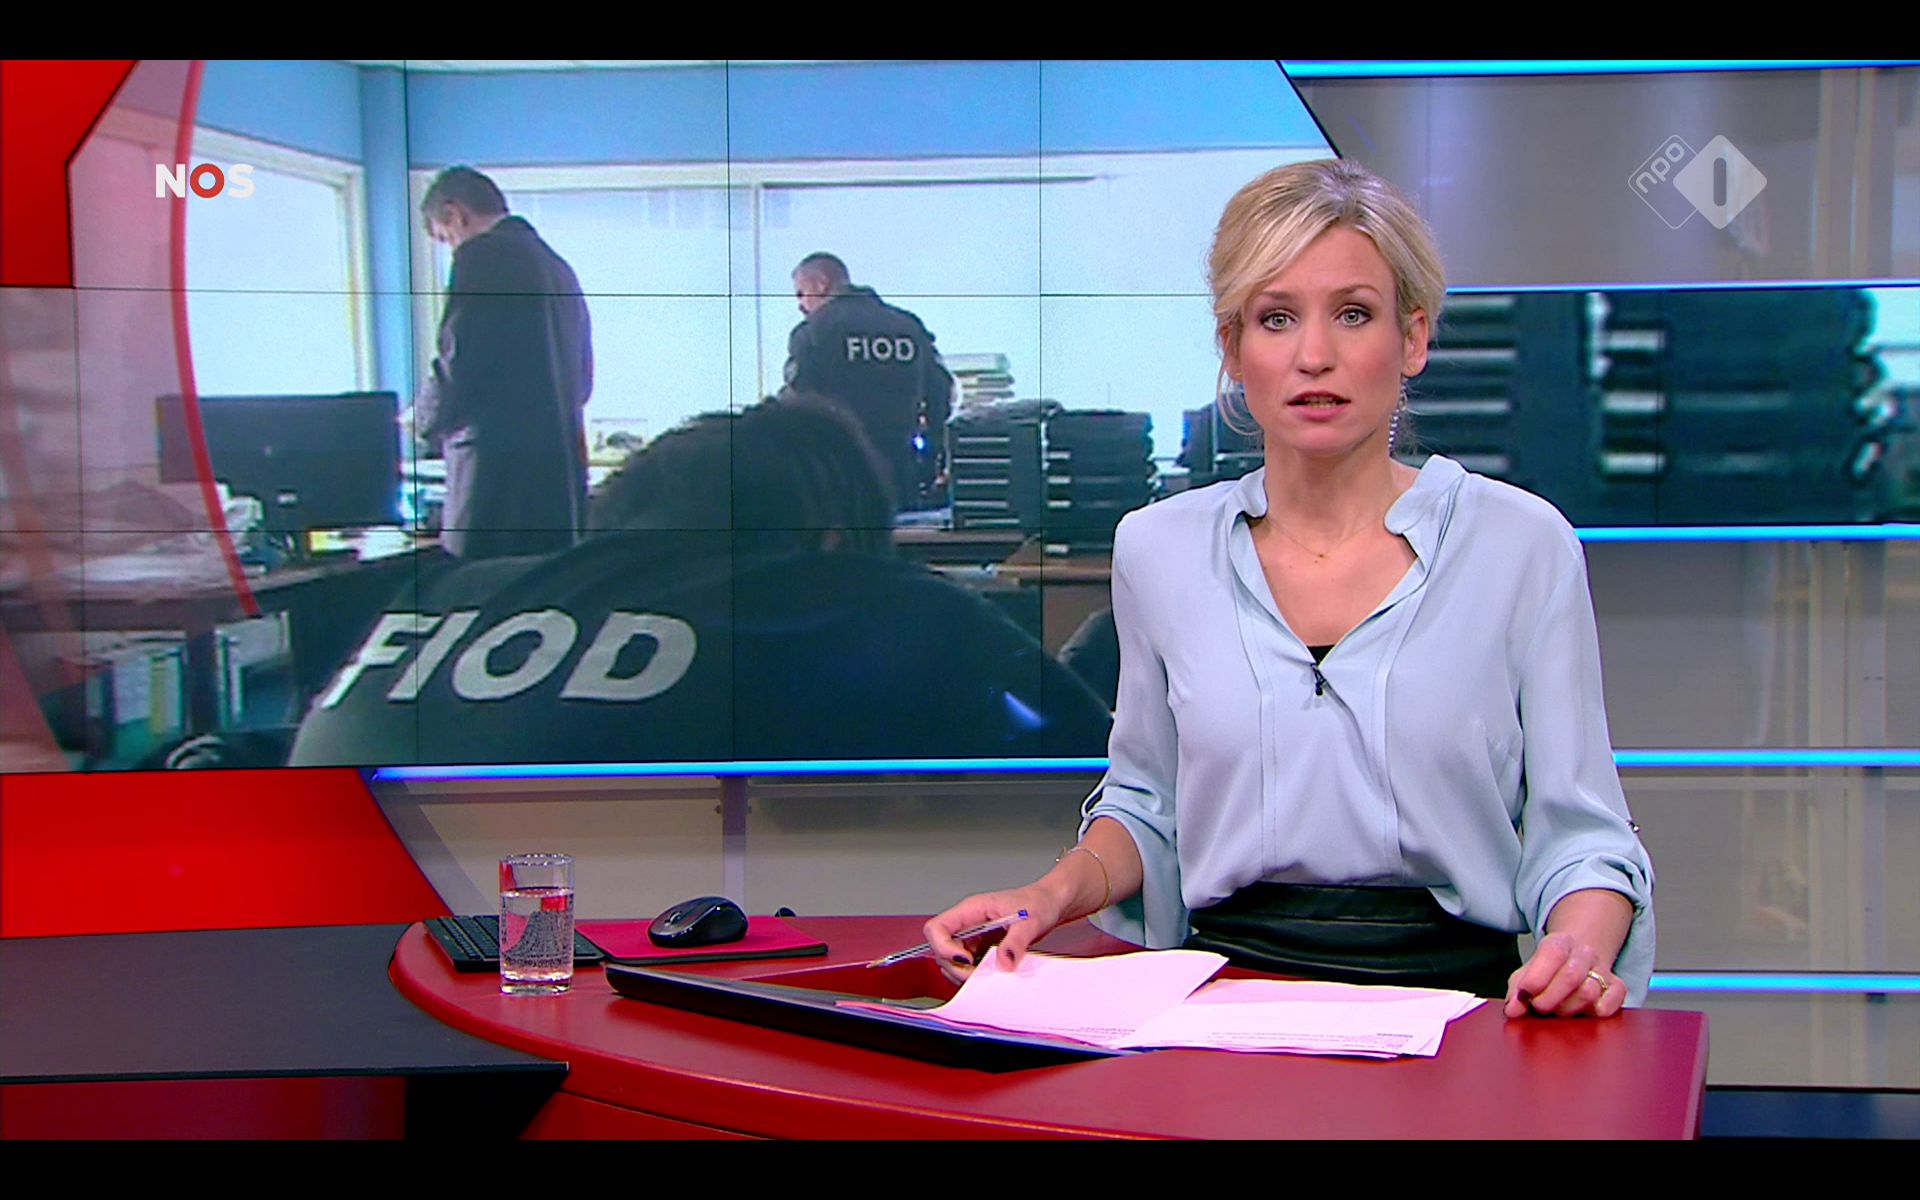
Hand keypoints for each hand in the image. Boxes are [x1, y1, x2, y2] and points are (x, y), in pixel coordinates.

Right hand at [923, 884, 1065, 986]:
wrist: (1050, 905)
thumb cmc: (1038, 904)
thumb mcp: (1030, 922)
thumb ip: (1016, 942)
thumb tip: (1003, 963)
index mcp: (971, 909)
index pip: (936, 927)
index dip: (943, 947)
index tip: (965, 959)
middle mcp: (967, 923)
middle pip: (940, 949)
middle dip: (956, 967)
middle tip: (979, 975)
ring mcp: (972, 936)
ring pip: (951, 960)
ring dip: (964, 973)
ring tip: (988, 975)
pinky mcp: (980, 948)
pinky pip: (966, 965)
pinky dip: (974, 975)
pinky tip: (992, 974)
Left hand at [1504, 931, 1625, 1018]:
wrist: (1578, 958)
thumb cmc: (1548, 971)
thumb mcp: (1528, 973)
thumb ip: (1517, 991)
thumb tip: (1512, 1010)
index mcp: (1560, 942)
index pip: (1553, 952)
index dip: (1538, 976)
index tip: (1527, 993)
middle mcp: (1584, 953)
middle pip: (1571, 975)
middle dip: (1550, 998)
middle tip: (1540, 1008)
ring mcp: (1603, 970)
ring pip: (1589, 992)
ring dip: (1569, 1008)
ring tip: (1559, 1009)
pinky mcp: (1618, 989)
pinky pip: (1609, 1005)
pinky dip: (1594, 1013)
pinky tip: (1582, 1012)